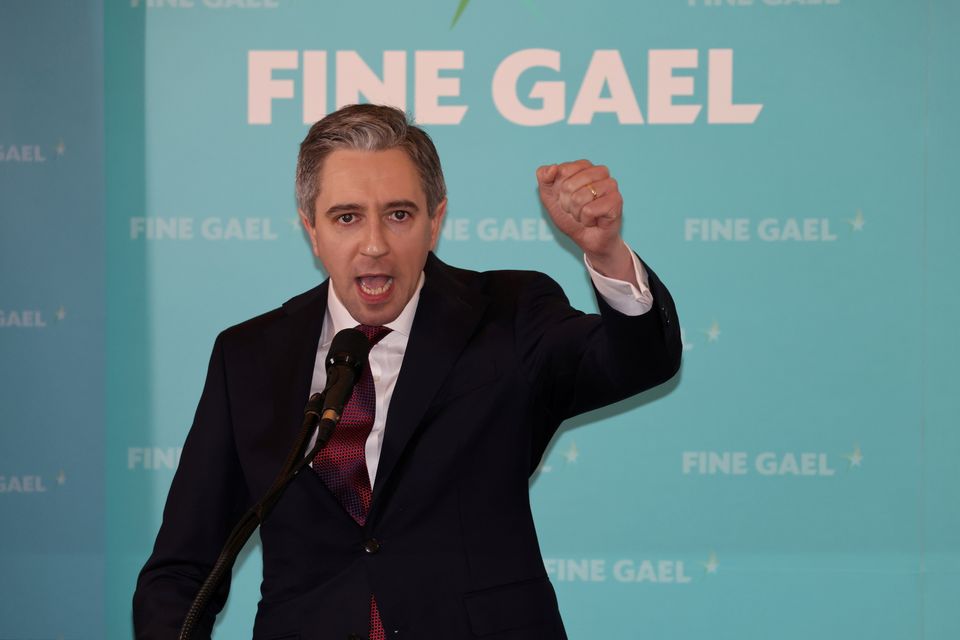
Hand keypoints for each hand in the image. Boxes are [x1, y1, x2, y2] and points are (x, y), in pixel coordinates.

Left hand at [536, 159, 634, 282]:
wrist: (587, 239)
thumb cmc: (570, 217)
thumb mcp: (549, 197)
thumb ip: (544, 179)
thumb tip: (553, 167)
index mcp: (585, 166)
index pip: (563, 170)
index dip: (559, 190)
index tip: (566, 198)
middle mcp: (601, 172)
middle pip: (569, 186)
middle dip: (567, 204)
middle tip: (576, 210)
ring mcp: (611, 185)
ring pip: (579, 198)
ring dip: (577, 213)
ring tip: (585, 215)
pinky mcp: (616, 201)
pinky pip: (589, 210)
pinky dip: (586, 220)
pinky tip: (594, 221)